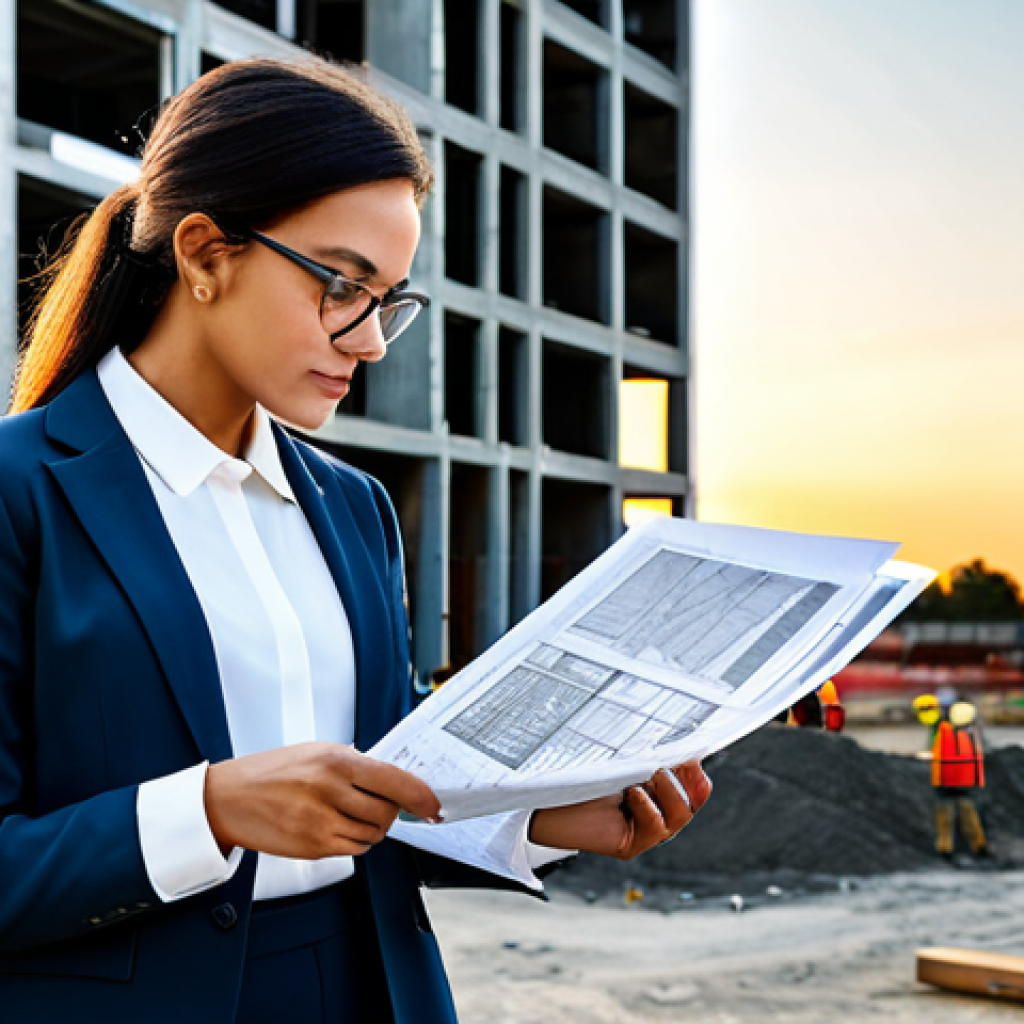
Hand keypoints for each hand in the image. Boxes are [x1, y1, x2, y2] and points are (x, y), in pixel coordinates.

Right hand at [205, 742, 439, 859]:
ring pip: (372, 835)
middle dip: (391, 813)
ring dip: (372, 829)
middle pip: (386, 813)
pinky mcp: (311, 847)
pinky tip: (337, 826)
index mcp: (335, 760)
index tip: (434, 806)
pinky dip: (354, 841)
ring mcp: (319, 822)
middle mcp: (329, 790)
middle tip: (380, 806)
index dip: (420, 796)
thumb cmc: (274, 771)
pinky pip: (352, 850)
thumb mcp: (317, 752)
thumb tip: (397, 782)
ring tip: (350, 814)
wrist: (228, 798)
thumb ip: (356, 766)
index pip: (393, 780)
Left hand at [527, 761, 710, 859]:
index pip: (694, 791)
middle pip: (690, 806)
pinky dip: (648, 809)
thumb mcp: (623, 762)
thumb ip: (651, 758)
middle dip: (683, 783)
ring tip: (649, 776)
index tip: (691, 758)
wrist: (547, 797)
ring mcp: (642, 834)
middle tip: (660, 767)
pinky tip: (633, 795)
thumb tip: (685, 749)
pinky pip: (654, 830)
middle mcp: (653, 816)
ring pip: (678, 818)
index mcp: (656, 795)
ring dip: (668, 793)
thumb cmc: (582, 774)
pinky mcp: (629, 847)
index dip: (697, 776)